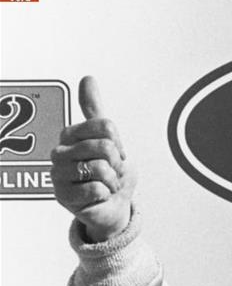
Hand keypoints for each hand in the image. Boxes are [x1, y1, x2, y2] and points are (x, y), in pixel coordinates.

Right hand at [51, 76, 134, 241]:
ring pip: (101, 168)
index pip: (106, 127)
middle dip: (117, 165)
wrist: (113, 207)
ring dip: (112, 182)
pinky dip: (106, 195)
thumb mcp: (109, 140)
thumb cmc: (111, 174)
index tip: (116, 154)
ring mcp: (58, 174)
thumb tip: (87, 78)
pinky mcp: (63, 196)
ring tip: (105, 185)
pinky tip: (98, 197)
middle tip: (111, 174)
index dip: (120, 145)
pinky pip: (97, 189)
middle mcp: (59, 151)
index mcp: (70, 134)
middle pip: (105, 147)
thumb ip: (96, 112)